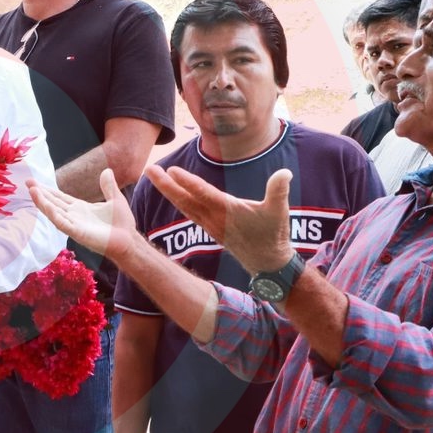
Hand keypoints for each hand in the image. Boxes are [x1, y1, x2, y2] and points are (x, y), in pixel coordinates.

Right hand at [29, 168, 142, 264]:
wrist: (128, 240)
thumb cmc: (122, 224)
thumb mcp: (115, 199)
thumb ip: (108, 186)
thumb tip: (107, 170)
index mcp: (80, 208)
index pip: (59, 197)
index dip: (47, 190)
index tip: (35, 182)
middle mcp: (74, 216)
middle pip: (52, 203)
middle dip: (40, 193)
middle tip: (27, 182)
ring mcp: (74, 224)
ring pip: (53, 212)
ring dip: (42, 202)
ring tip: (32, 190)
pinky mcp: (76, 233)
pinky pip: (61, 223)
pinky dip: (52, 214)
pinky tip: (45, 205)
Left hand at [149, 166, 294, 274]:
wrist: (267, 263)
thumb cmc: (273, 235)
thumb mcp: (279, 211)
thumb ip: (278, 191)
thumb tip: (285, 173)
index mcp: (228, 211)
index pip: (204, 194)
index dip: (188, 182)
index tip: (171, 171)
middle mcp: (214, 218)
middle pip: (185, 199)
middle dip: (166, 184)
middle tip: (148, 169)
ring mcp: (210, 224)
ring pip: (184, 205)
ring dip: (168, 190)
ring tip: (154, 175)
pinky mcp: (210, 228)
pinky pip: (189, 211)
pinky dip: (178, 200)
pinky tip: (171, 192)